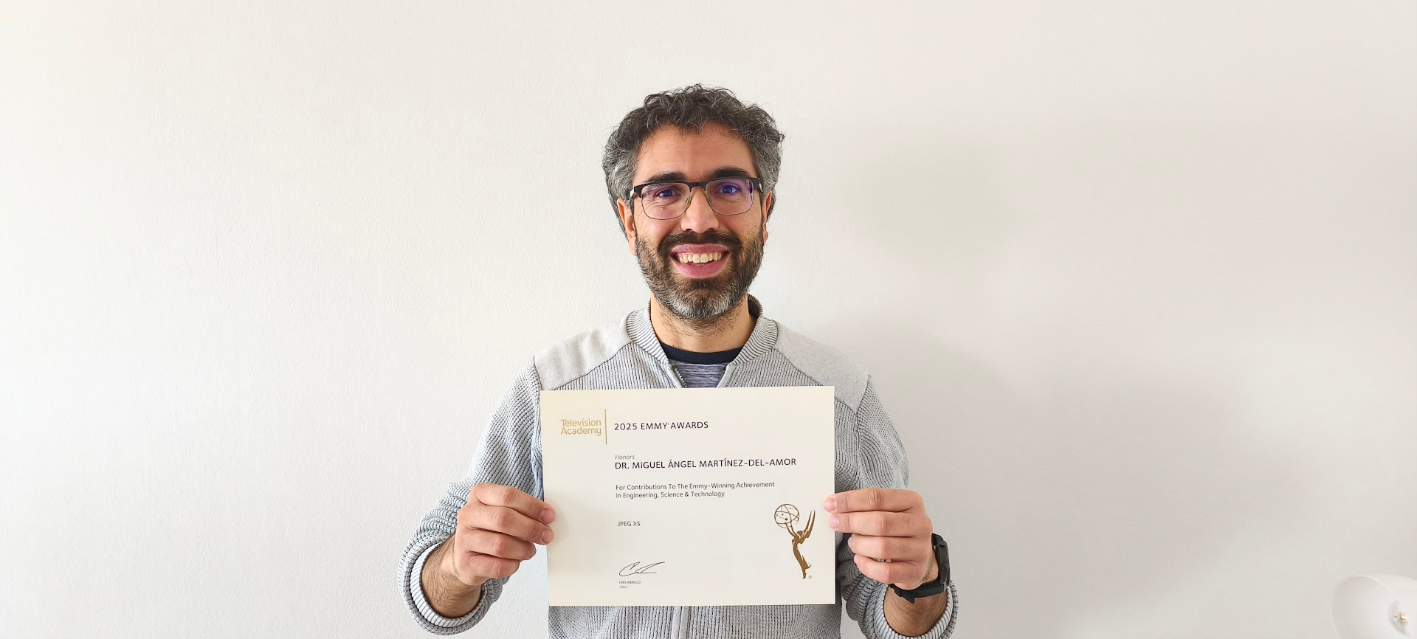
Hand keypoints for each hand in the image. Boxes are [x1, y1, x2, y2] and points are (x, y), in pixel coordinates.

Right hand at [441, 483, 555, 587]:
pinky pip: (497, 566)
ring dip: (523, 549)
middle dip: (531, 529)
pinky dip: (513, 565)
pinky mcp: (466, 563)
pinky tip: (515, 562)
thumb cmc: (491, 531)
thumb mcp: (503, 512)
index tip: (549, 517)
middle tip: (546, 536)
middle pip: (503, 519)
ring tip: (529, 550)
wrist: (466, 557)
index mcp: (479, 495)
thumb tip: (547, 518)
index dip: (532, 506)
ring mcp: (463, 539)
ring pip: (501, 545)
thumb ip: (523, 511)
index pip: (507, 495)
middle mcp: (468, 514)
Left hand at [825, 488, 936, 589]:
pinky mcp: (914, 571)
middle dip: (851, 522)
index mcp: (912, 501)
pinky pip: (885, 572)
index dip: (850, 501)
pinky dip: (866, 566)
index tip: (830, 505)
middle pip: (880, 522)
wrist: (918, 558)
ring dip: (859, 545)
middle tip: (834, 523)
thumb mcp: (887, 511)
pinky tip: (860, 559)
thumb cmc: (897, 531)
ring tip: (853, 543)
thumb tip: (833, 506)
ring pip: (882, 547)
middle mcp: (920, 523)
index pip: (877, 497)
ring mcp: (920, 549)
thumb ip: (865, 507)